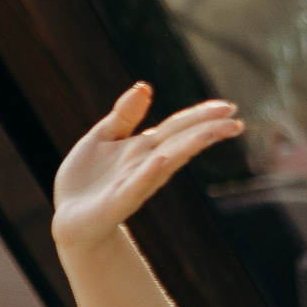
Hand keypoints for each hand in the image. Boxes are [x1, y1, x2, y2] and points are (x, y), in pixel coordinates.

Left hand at [51, 83, 242, 250]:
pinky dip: (149, 172)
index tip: (229, 107)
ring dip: (189, 146)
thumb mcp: (102, 137)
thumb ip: (125, 115)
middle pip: (181, 141)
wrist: (69, 221)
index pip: (178, 127)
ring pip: (167, 161)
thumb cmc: (86, 181)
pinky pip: (136, 185)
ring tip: (211, 133)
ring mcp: (135, 182)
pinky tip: (161, 158)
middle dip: (208, 132)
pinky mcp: (118, 201)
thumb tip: (146, 86)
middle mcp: (147, 164)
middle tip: (237, 123)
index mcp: (144, 148)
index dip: (202, 115)